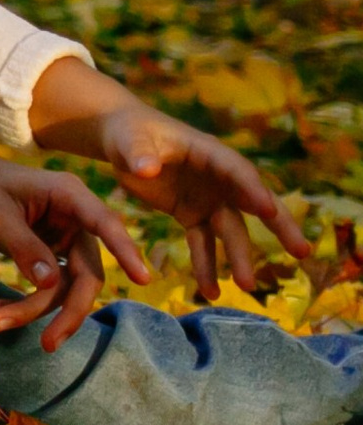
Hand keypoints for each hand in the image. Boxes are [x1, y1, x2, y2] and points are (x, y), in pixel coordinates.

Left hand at [0, 139, 149, 350]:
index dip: (125, 251)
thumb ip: (24, 247)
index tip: (143, 279)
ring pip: (64, 286)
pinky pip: (48, 286)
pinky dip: (26, 301)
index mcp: (69, 196)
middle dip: (67, 310)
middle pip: (85, 273)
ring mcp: (63, 238)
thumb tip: (51, 284)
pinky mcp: (49, 253)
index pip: (105, 225)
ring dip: (33, 310)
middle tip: (48, 344)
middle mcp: (74, 219)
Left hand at [29, 57, 310, 299]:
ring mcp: (208, 199)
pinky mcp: (192, 215)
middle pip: (253, 204)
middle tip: (302, 252)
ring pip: (231, 231)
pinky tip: (209, 290)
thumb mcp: (129, 140)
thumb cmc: (129, 133)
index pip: (238, 171)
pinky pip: (204, 243)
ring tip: (245, 286)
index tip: (268, 209)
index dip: (253, 190)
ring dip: (238, 258)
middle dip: (279, 227)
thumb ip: (139, 154)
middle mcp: (218, 178)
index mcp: (210, 153)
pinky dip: (206, 265)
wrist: (122, 142)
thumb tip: (147, 169)